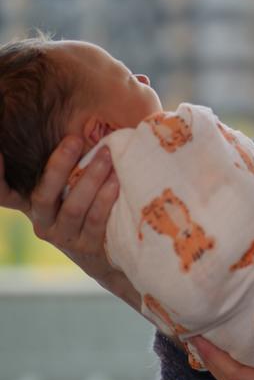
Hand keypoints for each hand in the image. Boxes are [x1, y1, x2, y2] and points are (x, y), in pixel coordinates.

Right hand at [0, 136, 140, 311]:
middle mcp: (42, 221)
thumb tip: (77, 128)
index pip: (4, 194)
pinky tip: (117, 181)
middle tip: (74, 139)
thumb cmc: (85, 205)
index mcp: (31, 203)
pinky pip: (95, 220)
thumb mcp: (68, 185)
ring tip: (107, 156)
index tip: (0, 154)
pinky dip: (106, 198)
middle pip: (44, 194)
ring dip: (91, 178)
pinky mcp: (87, 247)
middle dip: (59, 164)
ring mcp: (64, 237)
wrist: (106, 251)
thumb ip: (65, 165)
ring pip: (73, 207)